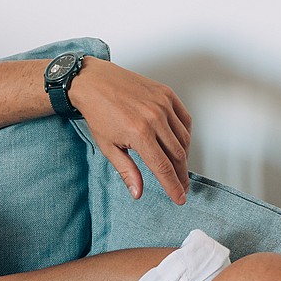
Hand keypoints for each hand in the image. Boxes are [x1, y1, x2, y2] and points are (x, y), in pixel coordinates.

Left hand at [69, 57, 192, 203]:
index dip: (173, 186)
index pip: (163, 168)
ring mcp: (163, 104)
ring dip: (184, 157)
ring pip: (184, 138)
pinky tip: (181, 145)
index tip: (180, 198)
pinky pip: (185, 119)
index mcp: (140, 134)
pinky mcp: (167, 94)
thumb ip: (127, 171)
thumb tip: (137, 192)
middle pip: (177, 155)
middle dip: (181, 175)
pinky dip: (186, 134)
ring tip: (180, 169)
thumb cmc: (99, 113)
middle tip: (182, 187)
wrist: (94, 82)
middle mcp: (155, 118)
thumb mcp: (108, 147)